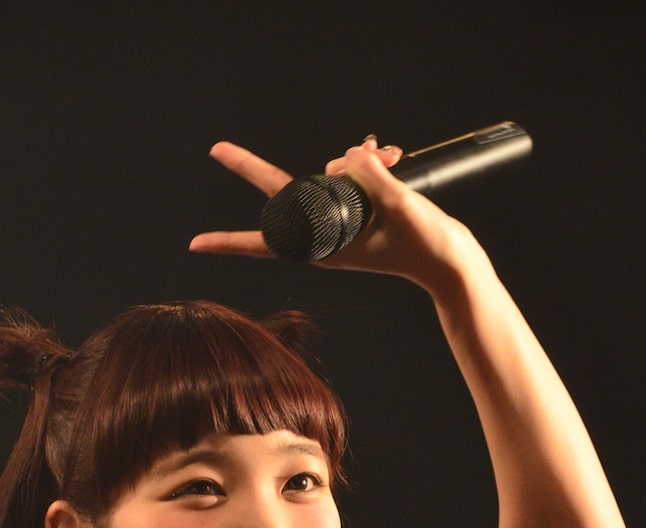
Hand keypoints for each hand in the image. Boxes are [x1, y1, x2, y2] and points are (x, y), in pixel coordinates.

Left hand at [190, 136, 474, 288]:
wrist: (450, 262)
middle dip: (255, 170)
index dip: (231, 240)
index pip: (269, 240)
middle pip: (283, 195)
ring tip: (393, 159)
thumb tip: (349, 153)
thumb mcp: (400, 205)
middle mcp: (325, 235)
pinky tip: (395, 156)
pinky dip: (371, 162)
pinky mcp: (358, 209)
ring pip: (326, 174)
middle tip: (216, 148)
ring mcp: (340, 222)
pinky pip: (351, 174)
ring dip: (355, 160)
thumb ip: (370, 178)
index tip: (195, 243)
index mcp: (325, 248)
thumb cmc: (425, 245)